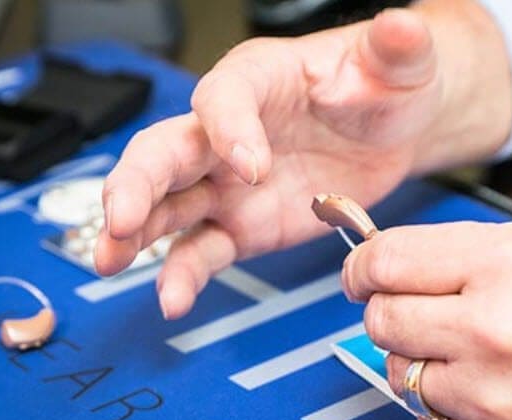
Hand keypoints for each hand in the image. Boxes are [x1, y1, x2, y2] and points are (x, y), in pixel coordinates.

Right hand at [95, 0, 511, 318]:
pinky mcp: (243, 225)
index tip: (252, 167)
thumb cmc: (383, 88)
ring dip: (136, 232)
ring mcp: (229, 183)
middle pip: (166, 150)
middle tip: (121, 216)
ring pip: (169, 205)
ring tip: (110, 260)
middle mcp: (229, 132)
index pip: (223, 98)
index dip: (229, 130)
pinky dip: (184, 273)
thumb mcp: (398, 64)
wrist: (390, 133)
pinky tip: (171, 299)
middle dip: (138, 182)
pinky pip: (204, 249)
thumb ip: (395, 50)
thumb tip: (402, 29)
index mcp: (258, 80)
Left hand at [342, 222, 511, 419]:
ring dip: (421, 361)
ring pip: (399, 376)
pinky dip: (446, 406)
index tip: (360, 273)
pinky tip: (486, 391)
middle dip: (388, 309)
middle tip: (413, 308)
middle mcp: (494, 336)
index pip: (387, 262)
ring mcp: (496, 404)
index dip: (361, 265)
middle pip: (381, 320)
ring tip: (468, 353)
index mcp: (507, 268)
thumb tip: (396, 267)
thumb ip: (465, 257)